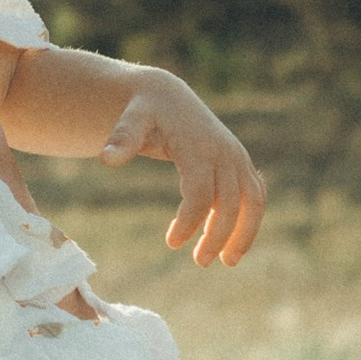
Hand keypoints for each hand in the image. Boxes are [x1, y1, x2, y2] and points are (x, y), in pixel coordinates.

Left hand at [100, 76, 263, 264]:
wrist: (167, 97)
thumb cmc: (145, 112)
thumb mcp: (130, 121)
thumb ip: (122, 139)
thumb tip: (105, 158)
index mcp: (199, 146)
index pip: (200, 192)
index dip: (189, 221)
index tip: (171, 243)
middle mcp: (225, 152)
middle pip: (230, 202)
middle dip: (218, 236)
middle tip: (200, 262)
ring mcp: (237, 157)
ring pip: (253, 200)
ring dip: (245, 232)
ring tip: (228, 262)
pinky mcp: (241, 163)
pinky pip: (254, 196)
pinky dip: (249, 219)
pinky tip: (234, 242)